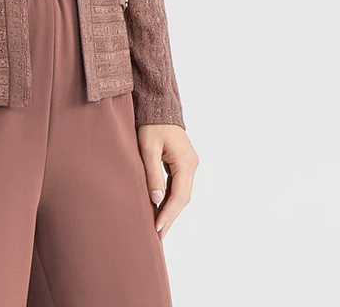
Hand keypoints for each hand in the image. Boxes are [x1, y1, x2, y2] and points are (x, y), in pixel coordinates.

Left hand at [137, 124, 198, 238]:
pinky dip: (170, 198)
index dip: (168, 214)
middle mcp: (191, 165)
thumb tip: (156, 200)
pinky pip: (178, 185)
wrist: (158, 105)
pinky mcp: (182, 163)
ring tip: (159, 226)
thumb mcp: (148, 148)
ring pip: (181, 193)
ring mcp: (188, 164)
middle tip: (158, 234)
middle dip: (170, 216)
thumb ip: (152, 174)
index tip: (157, 228)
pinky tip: (160, 207)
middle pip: (182, 198)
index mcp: (186, 162)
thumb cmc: (151, 124)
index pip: (178, 195)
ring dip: (170, 209)